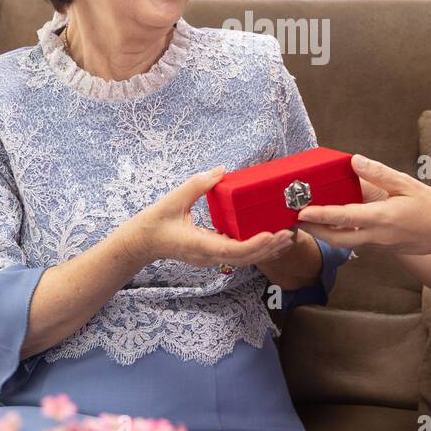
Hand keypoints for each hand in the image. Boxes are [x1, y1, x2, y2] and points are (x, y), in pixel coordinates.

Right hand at [123, 166, 295, 268]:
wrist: (140, 243)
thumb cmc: (154, 223)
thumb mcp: (174, 200)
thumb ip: (198, 185)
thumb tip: (220, 170)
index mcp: (200, 245)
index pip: (232, 250)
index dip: (254, 245)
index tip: (271, 235)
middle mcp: (208, 256)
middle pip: (245, 258)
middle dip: (269, 248)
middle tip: (289, 233)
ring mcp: (210, 258)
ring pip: (244, 260)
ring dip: (266, 250)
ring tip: (287, 237)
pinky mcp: (211, 254)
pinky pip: (237, 255)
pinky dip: (255, 249)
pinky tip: (268, 240)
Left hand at [295, 154, 430, 255]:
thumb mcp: (407, 184)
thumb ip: (379, 174)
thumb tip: (355, 161)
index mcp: (381, 218)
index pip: (344, 218)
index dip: (321, 215)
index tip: (302, 211)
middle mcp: (376, 235)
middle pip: (337, 238)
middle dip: (314, 229)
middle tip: (295, 218)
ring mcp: (378, 244)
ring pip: (345, 242)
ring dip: (325, 232)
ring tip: (309, 219)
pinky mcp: (382, 247)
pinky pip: (356, 241)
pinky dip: (341, 233)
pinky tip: (335, 222)